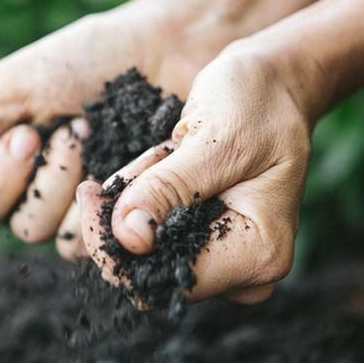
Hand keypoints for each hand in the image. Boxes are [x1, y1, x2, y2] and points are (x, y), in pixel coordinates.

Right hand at [0, 5, 231, 259]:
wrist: (161, 49)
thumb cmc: (85, 60)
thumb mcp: (14, 88)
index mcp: (6, 164)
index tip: (26, 132)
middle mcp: (38, 192)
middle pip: (15, 226)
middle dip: (39, 179)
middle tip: (69, 130)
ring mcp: (81, 206)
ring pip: (54, 236)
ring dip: (71, 185)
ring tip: (96, 134)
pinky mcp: (121, 214)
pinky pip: (95, 238)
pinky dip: (104, 200)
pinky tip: (126, 160)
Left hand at [76, 52, 311, 303]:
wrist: (274, 84)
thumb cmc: (257, 101)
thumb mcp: (214, 138)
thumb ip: (169, 189)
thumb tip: (128, 239)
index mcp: (259, 254)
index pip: (167, 279)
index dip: (115, 246)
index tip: (89, 191)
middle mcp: (246, 271)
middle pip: (151, 271)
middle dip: (129, 212)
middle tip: (147, 156)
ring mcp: (227, 260)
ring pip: (144, 250)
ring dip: (138, 196)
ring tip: (167, 149)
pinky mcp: (207, 242)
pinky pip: (152, 232)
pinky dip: (144, 195)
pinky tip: (164, 158)